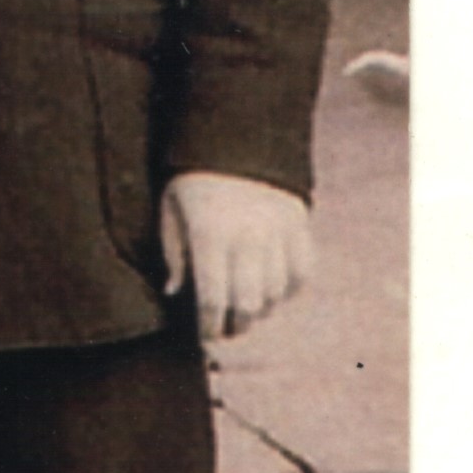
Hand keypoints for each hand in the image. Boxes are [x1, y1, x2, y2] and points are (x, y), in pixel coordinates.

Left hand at [161, 169, 314, 338]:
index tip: (205, 335)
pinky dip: (287, 288)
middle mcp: (247, 238)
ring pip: (276, 294)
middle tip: (225, 327)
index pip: (212, 297)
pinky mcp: (300, 229)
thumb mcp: (170, 209)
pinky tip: (270, 286)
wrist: (237, 137)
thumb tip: (174, 294)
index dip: (208, 324)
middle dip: (235, 324)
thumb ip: (173, 253)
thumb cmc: (192, 178)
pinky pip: (301, 275)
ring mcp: (278, 234)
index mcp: (209, 234)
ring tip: (244, 305)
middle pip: (248, 305)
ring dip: (260, 307)